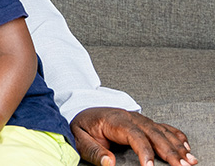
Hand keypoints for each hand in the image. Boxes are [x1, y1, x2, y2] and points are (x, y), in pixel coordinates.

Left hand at [72, 107, 195, 165]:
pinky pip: (163, 127)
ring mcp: (139, 119)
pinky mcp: (144, 122)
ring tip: (189, 160)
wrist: (84, 110)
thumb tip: (109, 163)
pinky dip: (176, 136)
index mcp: (115, 120)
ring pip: (162, 131)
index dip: (144, 151)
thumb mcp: (80, 138)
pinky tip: (186, 146)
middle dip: (169, 151)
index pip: (134, 135)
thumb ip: (94, 151)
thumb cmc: (83, 125)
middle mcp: (131, 117)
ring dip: (176, 146)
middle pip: (153, 134)